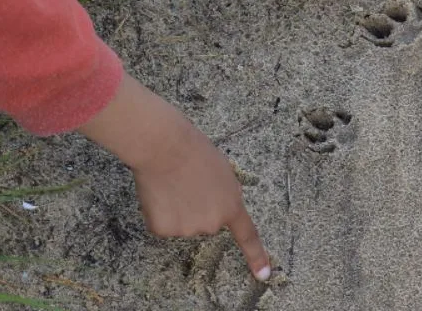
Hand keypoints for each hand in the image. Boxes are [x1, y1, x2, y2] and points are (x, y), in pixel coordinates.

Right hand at [79, 74, 270, 281]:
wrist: (163, 147)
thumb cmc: (192, 149)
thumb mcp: (222, 169)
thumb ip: (224, 193)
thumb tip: (214, 203)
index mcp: (231, 205)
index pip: (247, 236)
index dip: (256, 256)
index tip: (263, 274)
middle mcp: (212, 223)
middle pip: (204, 222)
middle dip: (195, 206)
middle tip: (187, 181)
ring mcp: (188, 229)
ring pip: (180, 223)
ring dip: (174, 207)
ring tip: (171, 181)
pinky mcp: (164, 230)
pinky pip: (161, 224)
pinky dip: (157, 211)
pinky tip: (158, 192)